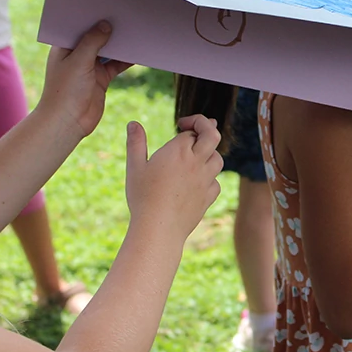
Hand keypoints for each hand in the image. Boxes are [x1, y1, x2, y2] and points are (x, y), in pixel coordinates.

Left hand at [37, 21, 131, 138]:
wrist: (68, 122)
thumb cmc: (65, 91)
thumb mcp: (79, 61)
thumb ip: (92, 41)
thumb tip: (106, 24)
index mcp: (64, 47)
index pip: (79, 26)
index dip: (92, 16)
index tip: (106, 4)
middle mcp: (77, 54)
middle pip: (96, 37)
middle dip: (109, 28)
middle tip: (126, 14)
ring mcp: (90, 66)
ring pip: (109, 50)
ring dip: (121, 44)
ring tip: (136, 30)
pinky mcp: (101, 78)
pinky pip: (117, 64)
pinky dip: (127, 59)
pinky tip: (140, 52)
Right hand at [124, 116, 222, 241]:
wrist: (158, 228)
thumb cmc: (143, 197)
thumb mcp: (135, 167)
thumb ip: (136, 143)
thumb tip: (133, 123)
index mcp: (178, 151)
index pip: (191, 131)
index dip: (187, 127)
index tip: (179, 127)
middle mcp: (196, 163)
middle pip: (213, 136)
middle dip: (208, 126)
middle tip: (200, 127)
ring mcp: (205, 180)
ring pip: (218, 159)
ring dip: (209, 153)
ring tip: (197, 154)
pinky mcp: (209, 197)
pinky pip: (216, 182)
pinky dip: (209, 178)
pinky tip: (198, 180)